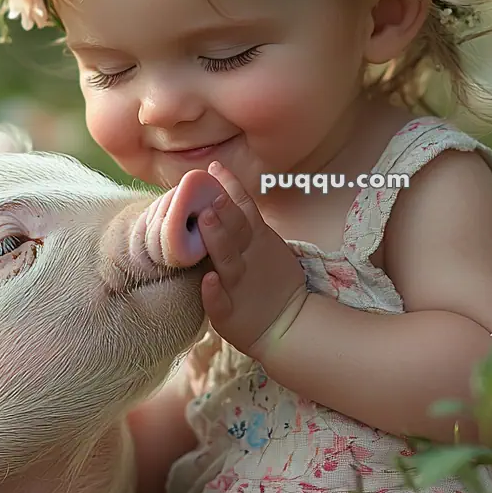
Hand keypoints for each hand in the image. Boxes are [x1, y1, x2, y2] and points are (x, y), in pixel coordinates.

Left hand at [197, 161, 307, 359]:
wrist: (286, 324)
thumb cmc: (267, 279)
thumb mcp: (263, 244)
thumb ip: (244, 222)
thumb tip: (220, 191)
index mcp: (254, 241)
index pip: (243, 210)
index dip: (230, 189)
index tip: (213, 168)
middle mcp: (246, 258)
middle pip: (236, 231)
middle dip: (224, 211)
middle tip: (210, 192)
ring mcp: (238, 285)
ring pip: (227, 260)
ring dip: (217, 240)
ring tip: (205, 221)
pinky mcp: (230, 312)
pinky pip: (221, 301)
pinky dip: (215, 292)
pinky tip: (208, 282)